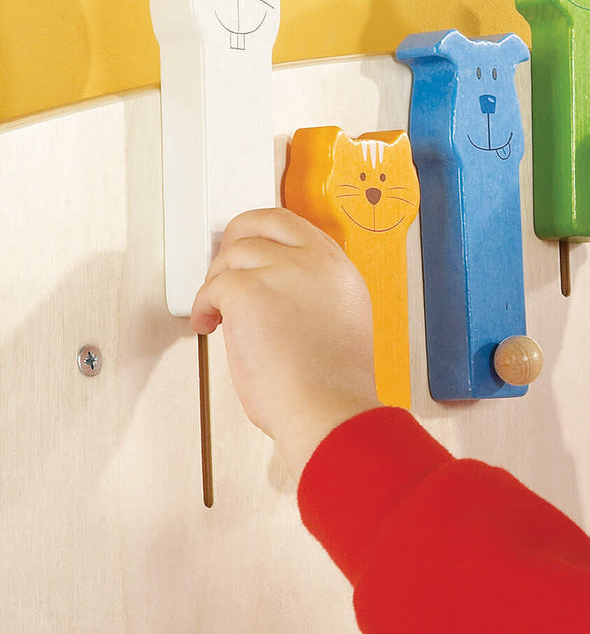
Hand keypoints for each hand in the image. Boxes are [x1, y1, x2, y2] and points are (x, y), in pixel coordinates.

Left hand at [190, 208, 380, 478]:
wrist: (330, 411)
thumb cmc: (333, 390)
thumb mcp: (341, 325)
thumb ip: (313, 297)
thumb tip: (274, 294)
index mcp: (341, 272)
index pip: (297, 228)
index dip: (267, 237)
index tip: (252, 253)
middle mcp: (316, 263)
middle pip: (261, 222)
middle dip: (234, 242)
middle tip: (223, 270)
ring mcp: (283, 271)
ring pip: (231, 256)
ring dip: (218, 284)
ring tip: (220, 315)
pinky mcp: (248, 289)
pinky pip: (211, 286)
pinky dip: (204, 307)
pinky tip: (211, 327)